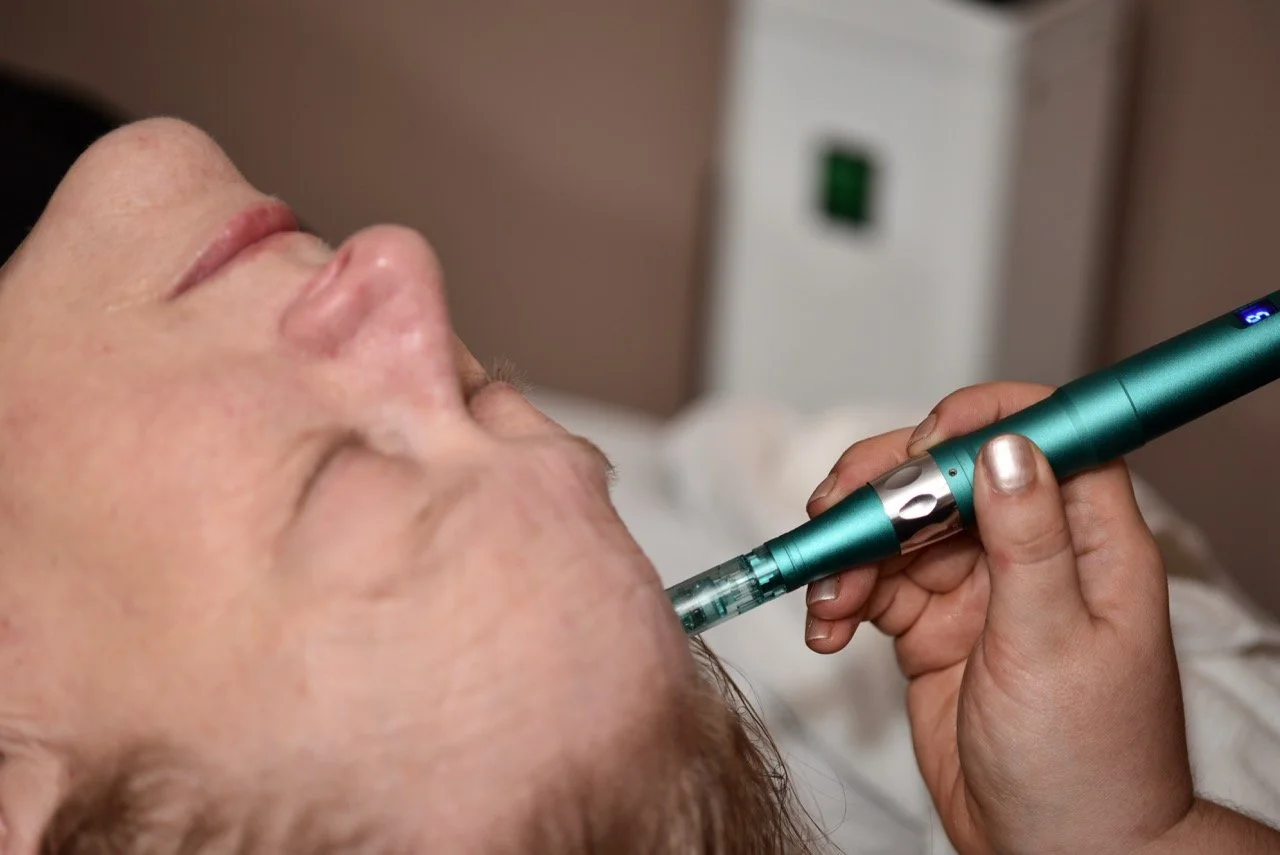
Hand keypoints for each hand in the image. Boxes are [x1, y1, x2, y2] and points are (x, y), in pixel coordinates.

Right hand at [803, 383, 1194, 854]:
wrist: (1055, 854)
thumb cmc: (1086, 765)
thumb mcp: (1054, 643)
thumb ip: (1029, 540)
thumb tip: (1008, 446)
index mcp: (1089, 543)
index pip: (1043, 439)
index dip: (980, 424)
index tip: (921, 445)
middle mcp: (1031, 553)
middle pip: (949, 475)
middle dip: (885, 487)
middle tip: (835, 511)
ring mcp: (977, 590)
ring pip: (900, 529)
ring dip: (850, 552)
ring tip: (826, 597)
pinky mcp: (932, 627)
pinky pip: (874, 587)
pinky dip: (840, 599)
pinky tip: (827, 629)